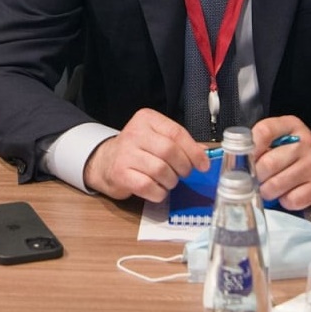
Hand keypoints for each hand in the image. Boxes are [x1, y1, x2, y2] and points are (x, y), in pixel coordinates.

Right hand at [82, 108, 209, 201]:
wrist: (105, 161)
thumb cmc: (138, 150)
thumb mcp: (157, 138)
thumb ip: (180, 144)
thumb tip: (205, 154)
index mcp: (147, 119)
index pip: (176, 133)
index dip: (194, 151)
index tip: (203, 165)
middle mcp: (134, 133)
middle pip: (169, 151)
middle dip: (183, 167)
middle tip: (183, 174)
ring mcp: (125, 153)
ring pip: (161, 170)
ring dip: (171, 181)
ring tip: (168, 181)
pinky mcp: (120, 174)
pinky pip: (148, 186)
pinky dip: (159, 192)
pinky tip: (157, 189)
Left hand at [252, 116, 310, 209]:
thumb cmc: (293, 152)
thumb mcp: (278, 138)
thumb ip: (259, 143)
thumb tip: (236, 160)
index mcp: (291, 125)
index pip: (264, 131)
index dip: (249, 147)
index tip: (243, 158)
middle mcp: (306, 143)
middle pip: (268, 163)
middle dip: (256, 175)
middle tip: (254, 178)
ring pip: (277, 184)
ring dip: (266, 190)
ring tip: (268, 187)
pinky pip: (291, 200)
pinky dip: (284, 200)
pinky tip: (287, 193)